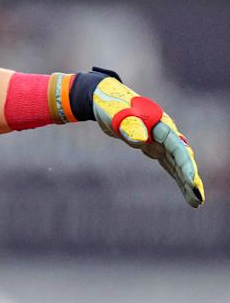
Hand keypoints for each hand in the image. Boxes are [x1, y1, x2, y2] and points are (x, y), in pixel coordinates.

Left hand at [92, 75, 204, 207]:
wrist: (104, 99)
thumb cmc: (111, 104)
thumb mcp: (116, 113)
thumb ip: (128, 125)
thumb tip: (141, 140)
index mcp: (160, 124)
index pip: (176, 147)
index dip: (185, 164)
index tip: (191, 181)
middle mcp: (164, 133)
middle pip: (182, 158)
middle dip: (190, 179)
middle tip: (198, 200)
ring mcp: (159, 141)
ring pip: (177, 164)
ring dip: (186, 182)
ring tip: (196, 203)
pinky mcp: (152, 146)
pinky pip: (168, 164)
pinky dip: (176, 176)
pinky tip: (185, 191)